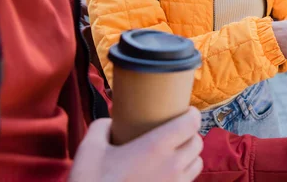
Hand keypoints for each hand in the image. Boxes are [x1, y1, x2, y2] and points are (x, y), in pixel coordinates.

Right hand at [69, 108, 203, 181]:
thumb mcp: (89, 149)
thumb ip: (101, 127)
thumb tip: (111, 123)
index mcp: (156, 146)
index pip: (193, 123)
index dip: (192, 114)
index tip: (184, 111)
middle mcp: (173, 166)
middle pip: (197, 143)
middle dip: (190, 135)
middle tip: (176, 132)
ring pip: (197, 164)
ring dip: (190, 156)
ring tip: (174, 154)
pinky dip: (184, 175)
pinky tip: (167, 174)